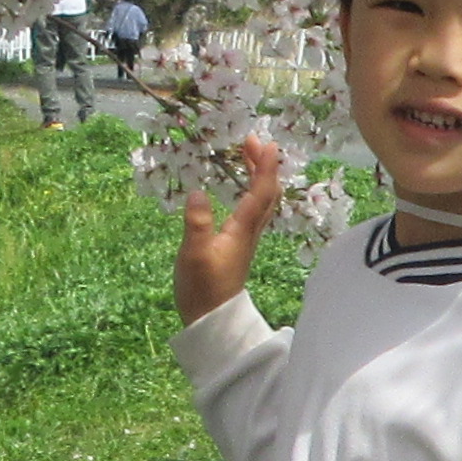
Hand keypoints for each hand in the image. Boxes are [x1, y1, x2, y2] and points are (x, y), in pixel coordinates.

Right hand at [174, 134, 284, 321]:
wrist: (211, 319)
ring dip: (258, 176)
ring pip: (261, 202)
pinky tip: (240, 189)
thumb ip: (197, 224)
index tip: (267, 143)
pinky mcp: (238, 246)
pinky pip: (252, 211)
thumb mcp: (194, 254)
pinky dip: (251, 192)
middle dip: (263, 165)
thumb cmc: (202, 287)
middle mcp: (249, 232)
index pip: (259, 192)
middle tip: (253, 141)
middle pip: (265, 193)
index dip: (265, 167)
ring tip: (247, 156)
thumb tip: (198, 192)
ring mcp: (245, 239)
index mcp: (241, 230)